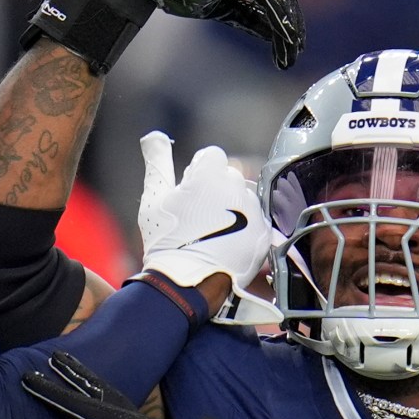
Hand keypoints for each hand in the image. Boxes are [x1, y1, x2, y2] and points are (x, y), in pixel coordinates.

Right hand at [136, 131, 270, 293]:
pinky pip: (257, 221)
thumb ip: (157, 161)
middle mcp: (236, 187)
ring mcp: (253, 210)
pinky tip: (228, 244)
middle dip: (218, 190)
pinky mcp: (264, 232)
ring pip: (245, 199)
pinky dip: (246, 230)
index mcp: (210, 174)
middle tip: (200, 217)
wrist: (186, 283)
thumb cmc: (166, 240)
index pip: (212, 156)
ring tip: (214, 234)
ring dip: (234, 209)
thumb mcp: (154, 198)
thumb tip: (154, 135)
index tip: (191, 193)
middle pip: (230, 177)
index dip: (199, 173)